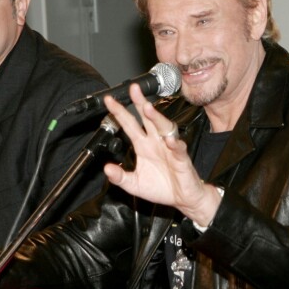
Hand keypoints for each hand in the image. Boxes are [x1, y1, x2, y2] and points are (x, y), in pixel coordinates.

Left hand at [103, 84, 220, 226]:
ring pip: (163, 128)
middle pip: (148, 118)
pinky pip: (178, 149)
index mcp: (143, 145)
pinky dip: (174, 144)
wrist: (182, 199)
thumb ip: (120, 177)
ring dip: (156, 118)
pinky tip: (169, 140)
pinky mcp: (181, 159)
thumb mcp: (134, 184)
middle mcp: (156, 142)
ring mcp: (169, 148)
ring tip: (148, 108)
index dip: (120, 112)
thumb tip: (107, 169)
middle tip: (133, 89)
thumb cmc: (160, 187)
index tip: (109, 101)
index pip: (130, 124)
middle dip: (141, 103)